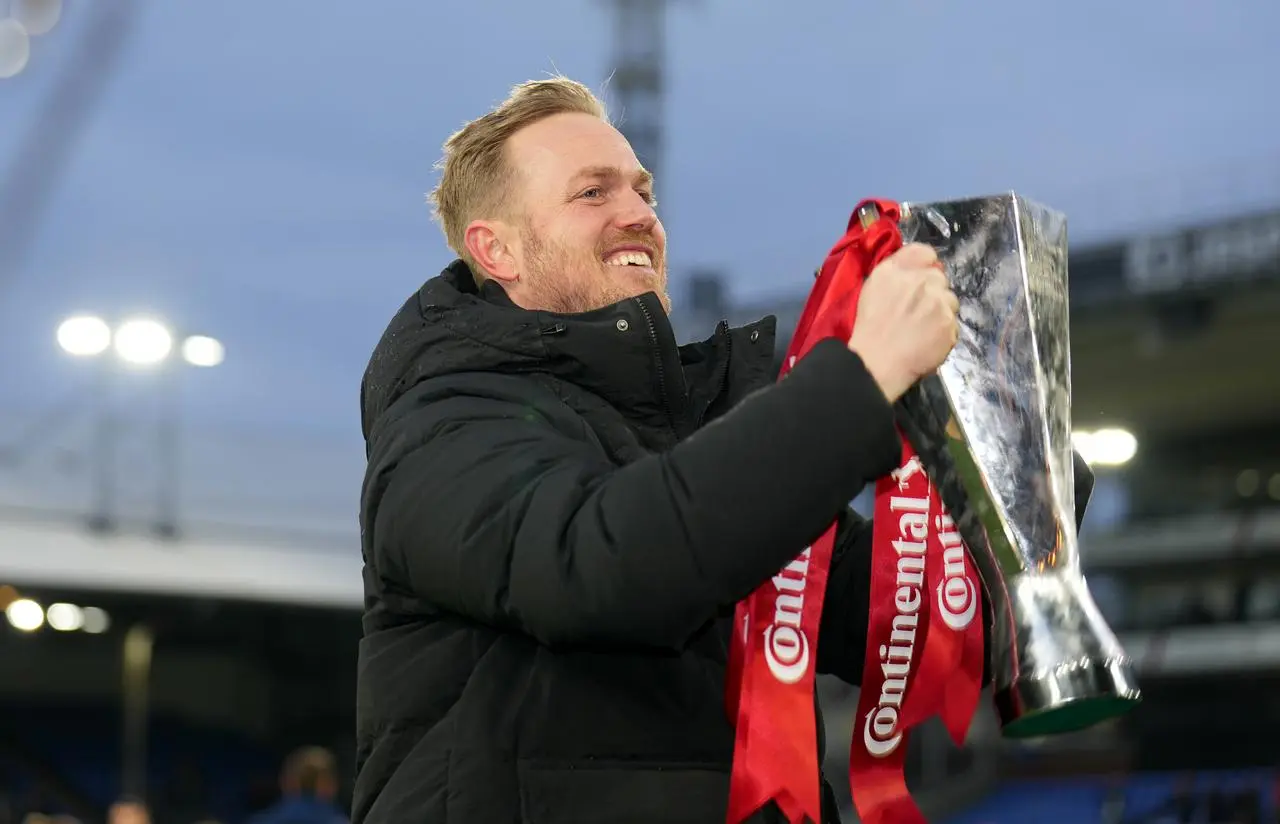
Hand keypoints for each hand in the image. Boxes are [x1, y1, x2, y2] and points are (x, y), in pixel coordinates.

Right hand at [847, 243, 959, 402]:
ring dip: (941, 310)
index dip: (924, 266)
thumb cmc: (870, 328)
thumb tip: (919, 262)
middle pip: (940, 277)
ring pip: (950, 300)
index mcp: (897, 269)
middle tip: (917, 310)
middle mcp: (922, 280)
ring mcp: (939, 303)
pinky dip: (943, 332)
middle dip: (932, 291)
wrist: (877, 362)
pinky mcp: (950, 325)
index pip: (925, 253)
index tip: (918, 281)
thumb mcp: (873, 287)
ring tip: (923, 328)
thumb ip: (896, 269)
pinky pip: (953, 323)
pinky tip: (928, 341)